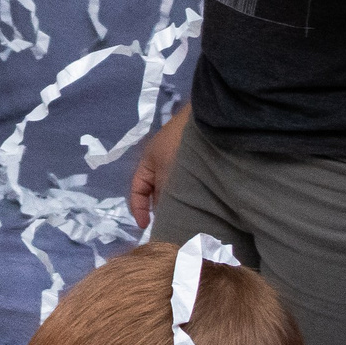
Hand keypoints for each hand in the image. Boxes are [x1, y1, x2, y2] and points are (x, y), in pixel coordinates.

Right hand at [129, 105, 189, 229]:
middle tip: (172, 226)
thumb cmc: (180, 144)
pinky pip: (189, 183)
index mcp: (148, 164)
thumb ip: (163, 194)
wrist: (208, 118)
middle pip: (156, 192)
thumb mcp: (168, 172)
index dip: (138, 209)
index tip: (146, 226)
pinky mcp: (197, 162)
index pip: (137, 191)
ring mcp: (179, 162)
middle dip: (162, 209)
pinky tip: (201, 202)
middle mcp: (161, 164)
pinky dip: (191, 193)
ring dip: (179, 201)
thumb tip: (163, 213)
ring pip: (174, 188)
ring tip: (189, 217)